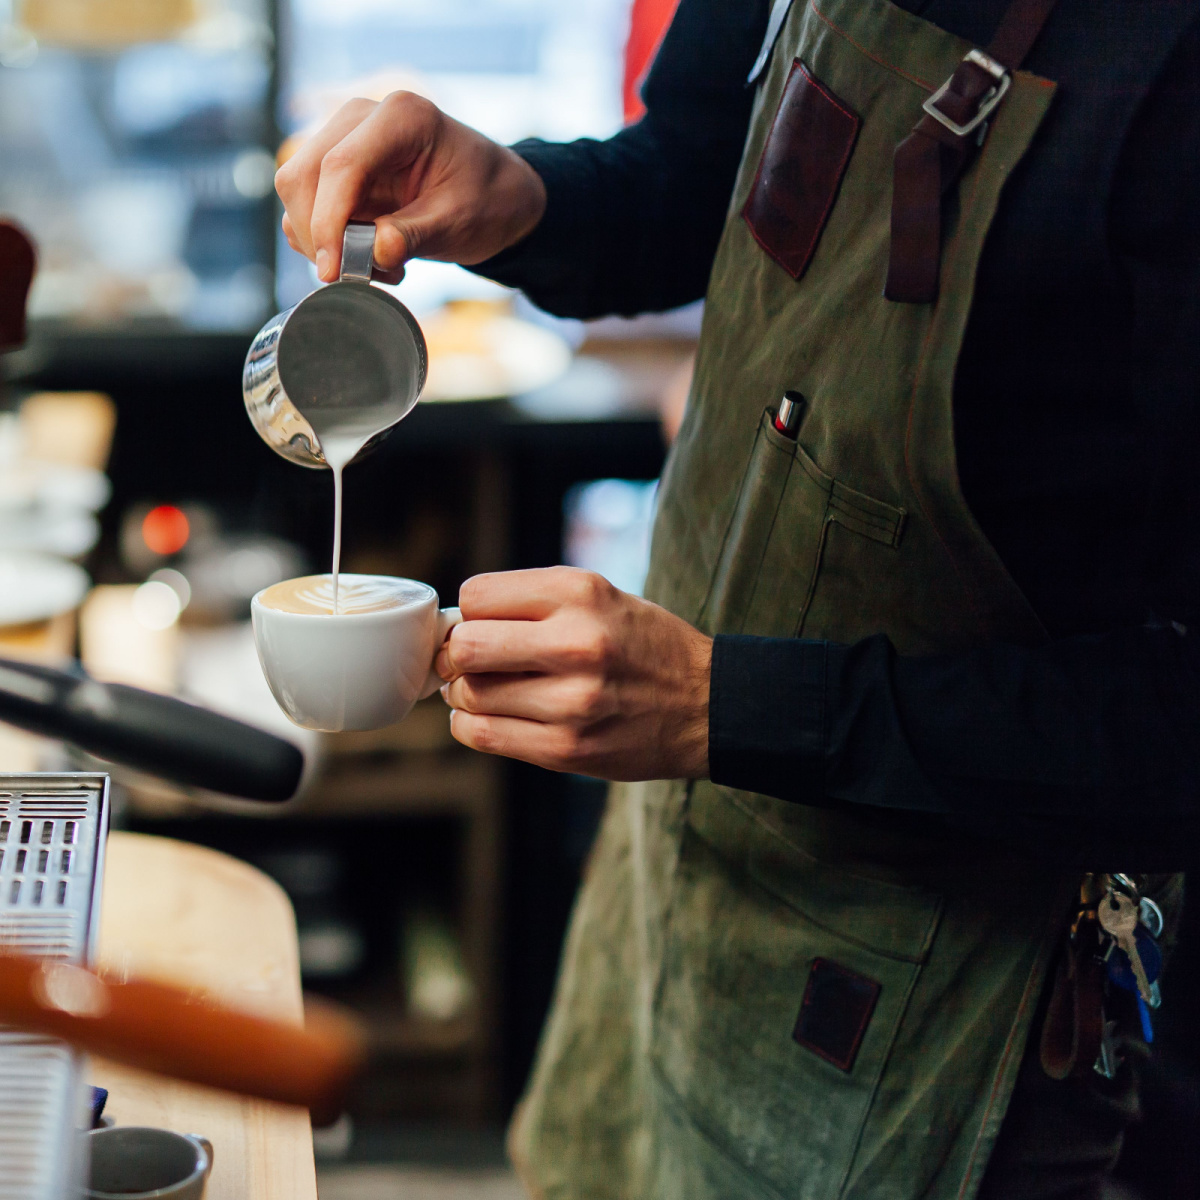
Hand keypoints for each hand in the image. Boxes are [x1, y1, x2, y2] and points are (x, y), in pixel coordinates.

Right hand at [275, 92, 546, 282]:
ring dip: (325, 241)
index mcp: (402, 118)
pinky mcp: (336, 166)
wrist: (496, 194)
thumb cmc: (486, 200)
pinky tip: (371, 252)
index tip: (333, 271)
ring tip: (381, 264)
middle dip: (319, 235)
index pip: (341, 165)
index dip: (327, 222)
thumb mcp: (459, 222)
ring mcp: (344, 138)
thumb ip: (415, 235)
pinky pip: (308, 205)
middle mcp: (363, 118)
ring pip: (297, 191)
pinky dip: (328, 239)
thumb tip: (375, 252)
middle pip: (304, 175)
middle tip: (359, 276)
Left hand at [437, 567, 711, 780]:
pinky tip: (493, 716)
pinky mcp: (568, 749)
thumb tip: (453, 627)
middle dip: (456, 655)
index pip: (476, 597)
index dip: (470, 612)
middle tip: (470, 661)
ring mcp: (572, 701)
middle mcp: (576, 643)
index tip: (482, 626)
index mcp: (580, 593)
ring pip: (469, 695)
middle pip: (465, 647)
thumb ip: (532, 602)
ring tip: (492, 689)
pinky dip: (473, 725)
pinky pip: (484, 736)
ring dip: (466, 693)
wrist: (707, 705)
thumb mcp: (599, 595)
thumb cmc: (642, 645)